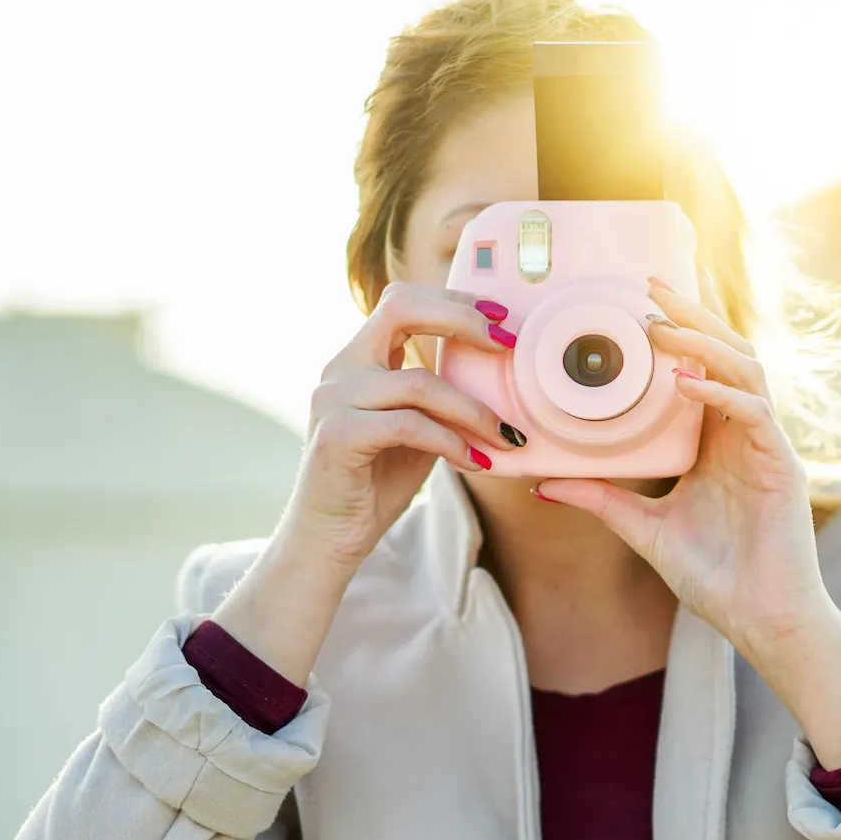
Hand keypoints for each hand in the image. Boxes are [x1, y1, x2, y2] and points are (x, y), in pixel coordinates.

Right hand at [209, 285, 510, 686]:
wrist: (331, 538)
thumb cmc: (377, 482)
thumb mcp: (418, 429)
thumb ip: (442, 397)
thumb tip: (503, 374)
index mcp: (360, 358)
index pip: (402, 301)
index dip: (453, 301)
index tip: (501, 318)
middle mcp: (341, 368)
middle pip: (400, 309)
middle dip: (462, 320)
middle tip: (509, 346)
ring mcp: (333, 399)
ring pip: (420, 383)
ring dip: (474, 410)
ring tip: (506, 437)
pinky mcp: (337, 435)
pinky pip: (410, 425)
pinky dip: (451, 442)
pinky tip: (477, 463)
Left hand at [534, 274, 840, 766]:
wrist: (761, 620)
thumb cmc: (716, 578)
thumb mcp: (644, 530)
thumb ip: (601, 500)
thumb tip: (543, 485)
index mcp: (715, 441)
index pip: (700, 367)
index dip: (676, 330)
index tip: (637, 301)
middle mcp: (743, 433)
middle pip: (725, 353)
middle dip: (689, 316)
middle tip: (648, 286)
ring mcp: (766, 445)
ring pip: (744, 370)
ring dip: (703, 343)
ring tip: (660, 328)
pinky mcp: (781, 465)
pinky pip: (753, 414)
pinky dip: (720, 394)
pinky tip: (686, 385)